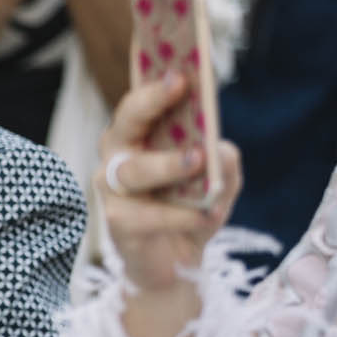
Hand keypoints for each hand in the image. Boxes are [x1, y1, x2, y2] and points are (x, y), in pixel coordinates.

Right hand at [96, 73, 241, 296]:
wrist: (175, 266)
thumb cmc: (190, 212)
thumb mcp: (220, 183)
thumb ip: (224, 162)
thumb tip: (218, 147)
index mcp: (140, 141)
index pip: (140, 104)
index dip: (154, 85)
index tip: (180, 70)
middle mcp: (118, 159)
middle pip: (123, 124)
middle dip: (148, 103)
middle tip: (178, 88)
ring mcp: (112, 192)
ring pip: (132, 170)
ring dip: (166, 163)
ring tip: (198, 161)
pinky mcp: (117, 225)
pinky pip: (146, 215)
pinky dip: (180, 216)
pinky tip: (206, 216)